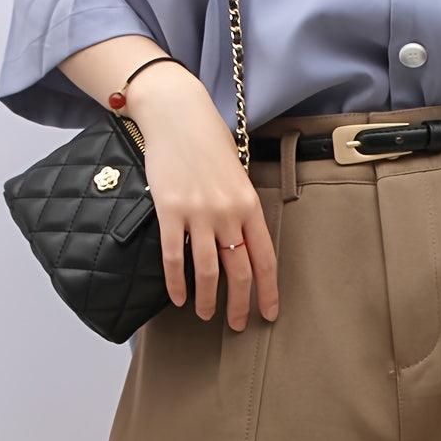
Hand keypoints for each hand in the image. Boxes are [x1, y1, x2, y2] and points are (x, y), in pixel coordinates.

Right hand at [125, 63, 278, 330]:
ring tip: (207, 315)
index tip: (270, 313)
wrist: (178, 115)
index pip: (266, 258)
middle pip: (240, 271)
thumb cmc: (210, 143)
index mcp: (250, 205)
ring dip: (208, 299)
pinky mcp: (170, 210)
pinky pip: (175, 257)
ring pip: (208, 270)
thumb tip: (241, 242)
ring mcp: (199, 213)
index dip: (269, 291)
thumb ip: (241, 210)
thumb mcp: (238, 176)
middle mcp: (229, 213)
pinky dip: (177, 282)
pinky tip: (179, 298)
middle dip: (240, 304)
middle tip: (238, 325)